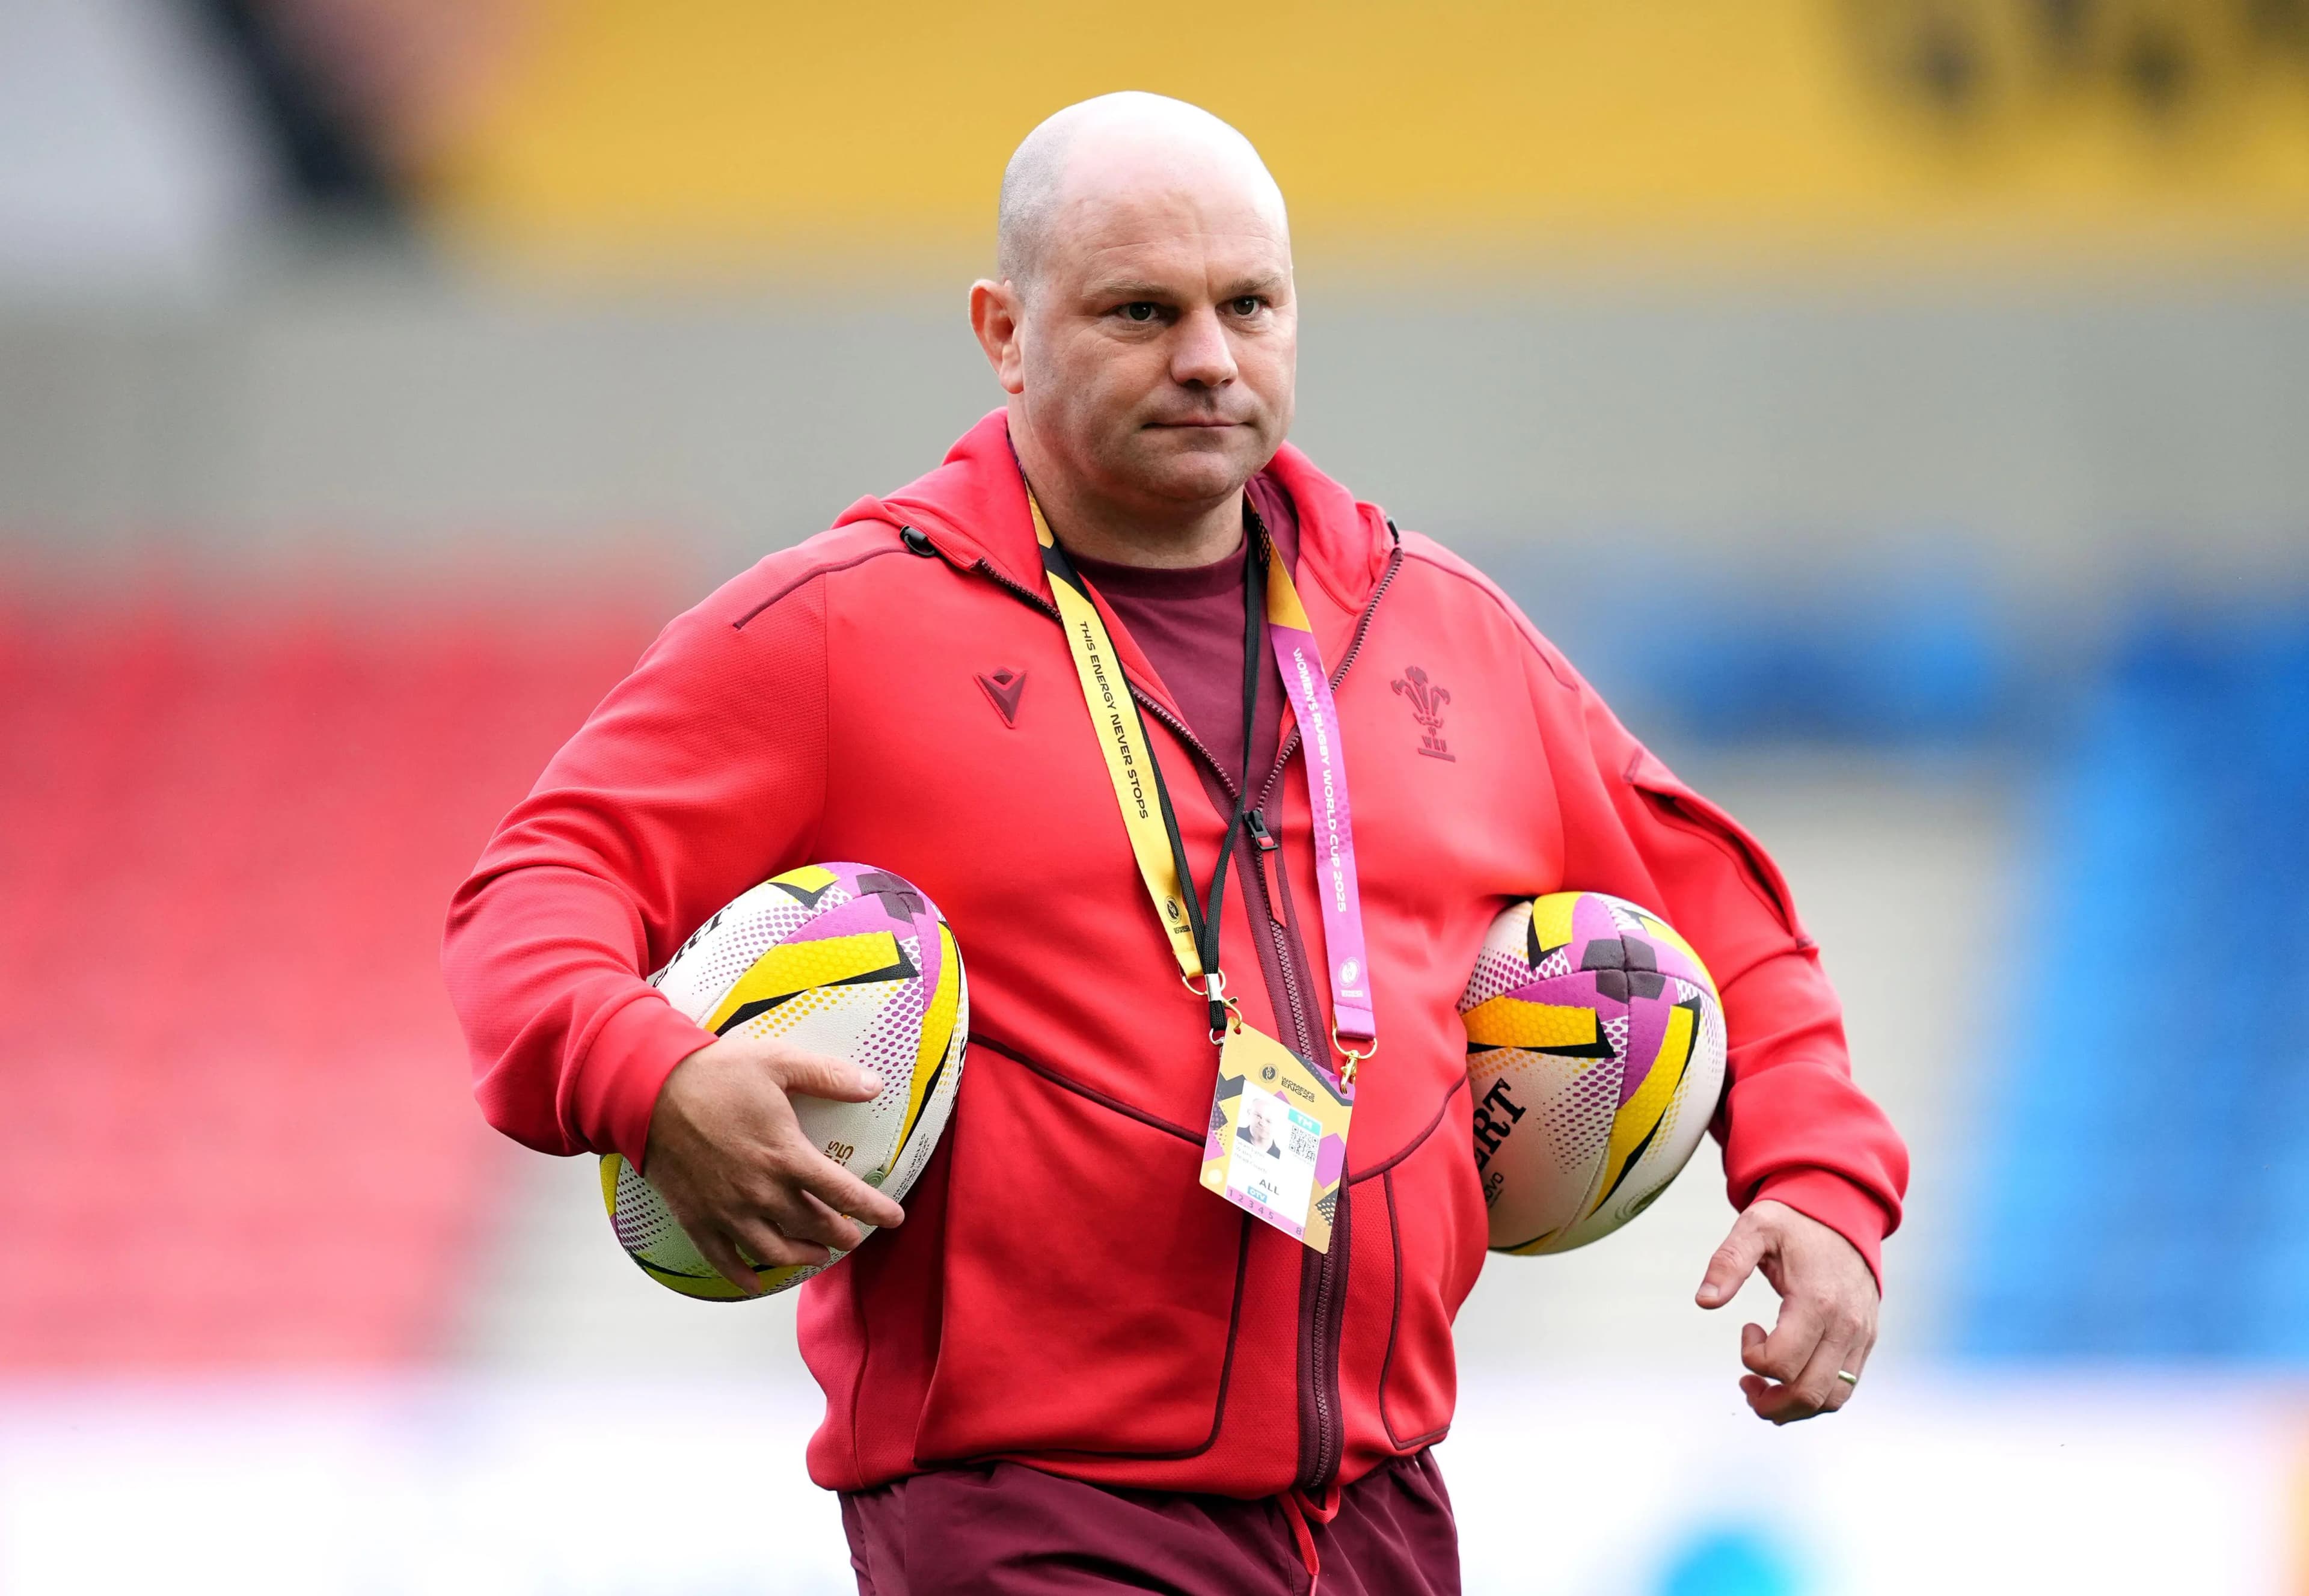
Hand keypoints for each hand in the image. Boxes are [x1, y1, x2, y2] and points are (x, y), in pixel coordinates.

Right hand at [641, 1033, 906, 1295]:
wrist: (647, 1090)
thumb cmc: (715, 1073)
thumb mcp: (779, 1061)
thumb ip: (829, 1076)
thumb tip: (875, 1084)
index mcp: (786, 1155)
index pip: (843, 1194)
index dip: (874, 1209)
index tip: (894, 1219)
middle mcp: (760, 1192)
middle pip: (813, 1226)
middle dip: (840, 1235)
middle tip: (854, 1236)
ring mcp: (727, 1210)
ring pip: (774, 1250)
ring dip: (802, 1256)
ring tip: (817, 1255)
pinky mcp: (696, 1218)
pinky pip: (723, 1260)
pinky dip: (743, 1276)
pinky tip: (758, 1282)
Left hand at [1695, 1198, 1876, 1423]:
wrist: (1844, 1214)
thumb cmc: (1795, 1223)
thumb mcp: (1755, 1228)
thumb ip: (1728, 1263)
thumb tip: (1704, 1301)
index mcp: (1817, 1300)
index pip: (1784, 1361)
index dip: (1753, 1358)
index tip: (1746, 1329)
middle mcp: (1845, 1325)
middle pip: (1809, 1392)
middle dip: (1770, 1402)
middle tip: (1746, 1385)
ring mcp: (1860, 1336)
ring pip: (1830, 1399)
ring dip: (1793, 1408)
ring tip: (1764, 1391)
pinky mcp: (1866, 1341)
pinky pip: (1845, 1387)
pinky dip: (1815, 1397)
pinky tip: (1790, 1382)